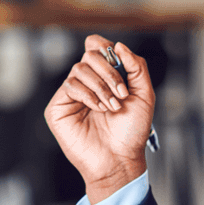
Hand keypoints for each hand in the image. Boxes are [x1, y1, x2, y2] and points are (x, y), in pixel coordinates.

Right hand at [44, 35, 153, 203]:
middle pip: (89, 55)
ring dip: (101, 87)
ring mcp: (71, 95)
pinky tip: (98, 109)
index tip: (117, 57)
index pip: (96, 48)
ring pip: (79, 69)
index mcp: (105, 77)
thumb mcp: (144, 95)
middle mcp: (87, 83)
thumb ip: (137, 67)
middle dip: (109, 72)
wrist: (120, 158)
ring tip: (111, 107)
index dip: (104, 46)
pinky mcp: (58, 107)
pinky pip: (70, 85)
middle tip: (121, 93)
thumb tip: (118, 46)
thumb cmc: (131, 132)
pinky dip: (88, 95)